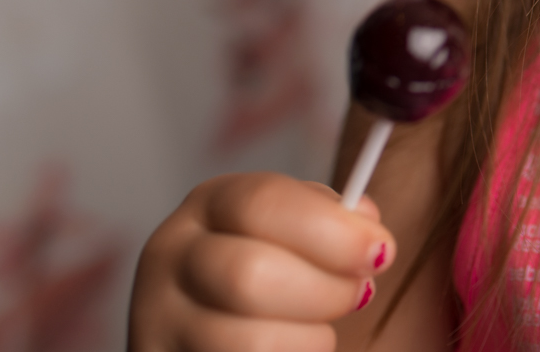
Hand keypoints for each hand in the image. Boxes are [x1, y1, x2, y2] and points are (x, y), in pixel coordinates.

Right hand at [129, 173, 394, 351]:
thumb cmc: (277, 272)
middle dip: (325, 290)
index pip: (263, 202)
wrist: (218, 328)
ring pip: (251, 340)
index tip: (381, 251)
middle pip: (251, 274)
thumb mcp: (295, 230)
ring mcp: (158, 321)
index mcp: (211, 204)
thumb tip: (367, 224)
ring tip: (319, 331)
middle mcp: (171, 256)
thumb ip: (332, 218)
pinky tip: (290, 348)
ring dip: (310, 339)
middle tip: (359, 295)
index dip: (332, 229)